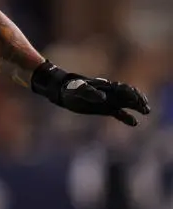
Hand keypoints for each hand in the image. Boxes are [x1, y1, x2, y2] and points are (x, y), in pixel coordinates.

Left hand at [31, 61, 150, 126]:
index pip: (123, 89)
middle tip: (146, 108)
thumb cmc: (71, 89)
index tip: (136, 100)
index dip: (130, 94)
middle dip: (138, 100)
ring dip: (137, 107)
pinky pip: (119, 113)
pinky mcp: (106, 109)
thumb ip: (90, 93)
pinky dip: (126, 117)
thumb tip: (103, 98)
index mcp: (106, 86)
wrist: (64, 92)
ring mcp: (109, 100)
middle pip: (129, 95)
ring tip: (146, 112)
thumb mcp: (78, 90)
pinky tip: (134, 122)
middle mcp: (110, 92)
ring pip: (127, 103)